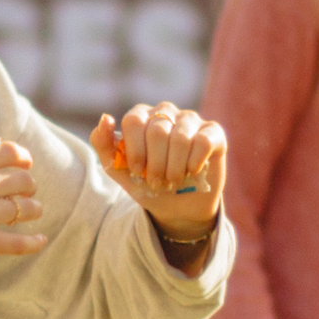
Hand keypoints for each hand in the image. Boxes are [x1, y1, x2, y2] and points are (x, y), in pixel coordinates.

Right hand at [0, 137, 48, 260]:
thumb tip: (0, 142)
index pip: (11, 152)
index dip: (24, 158)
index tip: (26, 165)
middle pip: (24, 181)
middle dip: (29, 187)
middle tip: (26, 193)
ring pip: (26, 209)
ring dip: (33, 210)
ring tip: (30, 212)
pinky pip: (18, 242)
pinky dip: (34, 243)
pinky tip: (41, 240)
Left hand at [94, 105, 226, 251]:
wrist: (177, 206)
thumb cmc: (146, 183)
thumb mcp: (119, 169)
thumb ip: (104, 144)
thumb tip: (105, 118)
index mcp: (141, 116)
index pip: (133, 120)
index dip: (135, 150)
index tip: (136, 171)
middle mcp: (166, 112)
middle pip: (157, 131)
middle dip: (155, 164)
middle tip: (157, 182)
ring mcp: (191, 119)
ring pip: (181, 137)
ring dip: (174, 167)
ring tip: (173, 181)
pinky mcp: (214, 132)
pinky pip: (203, 141)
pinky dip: (194, 162)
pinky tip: (192, 172)